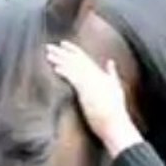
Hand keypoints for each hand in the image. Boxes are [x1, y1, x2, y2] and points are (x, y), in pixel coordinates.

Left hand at [45, 40, 140, 154]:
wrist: (115, 121)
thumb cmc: (116, 108)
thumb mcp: (116, 86)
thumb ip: (112, 73)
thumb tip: (110, 62)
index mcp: (100, 74)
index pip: (84, 58)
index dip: (73, 49)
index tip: (63, 43)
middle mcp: (94, 75)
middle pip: (75, 60)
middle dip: (62, 52)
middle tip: (49, 46)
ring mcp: (90, 82)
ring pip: (72, 67)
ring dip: (59, 60)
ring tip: (48, 55)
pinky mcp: (86, 91)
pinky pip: (73, 79)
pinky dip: (64, 72)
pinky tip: (55, 68)